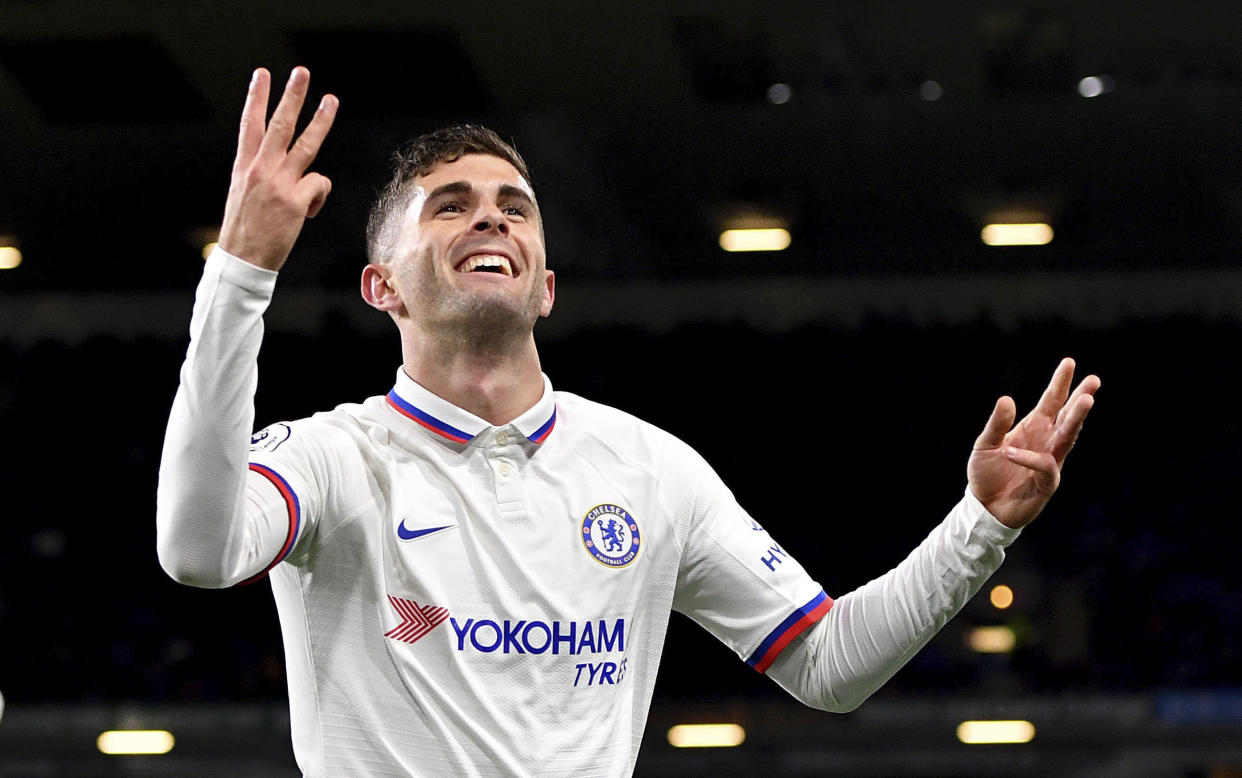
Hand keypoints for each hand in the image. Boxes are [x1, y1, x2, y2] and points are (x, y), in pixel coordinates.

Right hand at [218, 67, 337, 271]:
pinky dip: (318, 197)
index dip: (256, 98)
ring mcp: (278, 183)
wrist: (243, 260)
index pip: (250, 124)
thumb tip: (288, 168)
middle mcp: (260, 169)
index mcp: (244, 166)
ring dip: (321, 120)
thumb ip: (261, 174)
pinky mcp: (295, 201)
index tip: (262, 74)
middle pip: (279, 125)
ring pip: (306, 144)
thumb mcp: (245, 194)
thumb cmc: (246, 230)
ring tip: (331, 100)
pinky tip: (307, 212)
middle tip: (301, 73)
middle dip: (291, 96)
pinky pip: (319, 184)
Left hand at [967, 358, 1099, 528]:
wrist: (984, 507)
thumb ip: (997, 424)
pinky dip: (1030, 458)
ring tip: (1086, 400)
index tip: (1070, 363)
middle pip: (1067, 416)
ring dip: (1076, 419)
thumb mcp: (985, 444)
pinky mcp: (1047, 483)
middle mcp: (1046, 441)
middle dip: (1080, 399)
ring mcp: (1050, 461)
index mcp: (1033, 427)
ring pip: (1068, 437)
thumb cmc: (986, 473)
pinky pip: (1045, 466)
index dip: (1060, 383)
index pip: (1051, 402)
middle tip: (1094, 381)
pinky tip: (1011, 453)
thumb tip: (1007, 399)